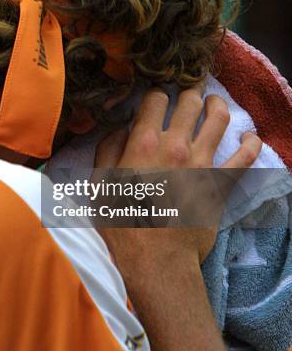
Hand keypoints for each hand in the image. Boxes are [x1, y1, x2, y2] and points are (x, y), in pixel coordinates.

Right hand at [95, 85, 261, 263]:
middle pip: (190, 102)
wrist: (155, 260)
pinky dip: (251, 142)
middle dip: (190, 91)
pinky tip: (249, 136)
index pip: (156, 99)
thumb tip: (121, 127)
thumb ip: (107, 149)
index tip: (157, 98)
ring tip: (215, 103)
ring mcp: (202, 163)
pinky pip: (245, 156)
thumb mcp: (99, 184)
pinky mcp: (221, 183)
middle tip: (189, 91)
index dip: (156, 93)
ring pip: (219, 119)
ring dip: (218, 105)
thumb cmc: (122, 224)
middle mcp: (176, 145)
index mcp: (144, 143)